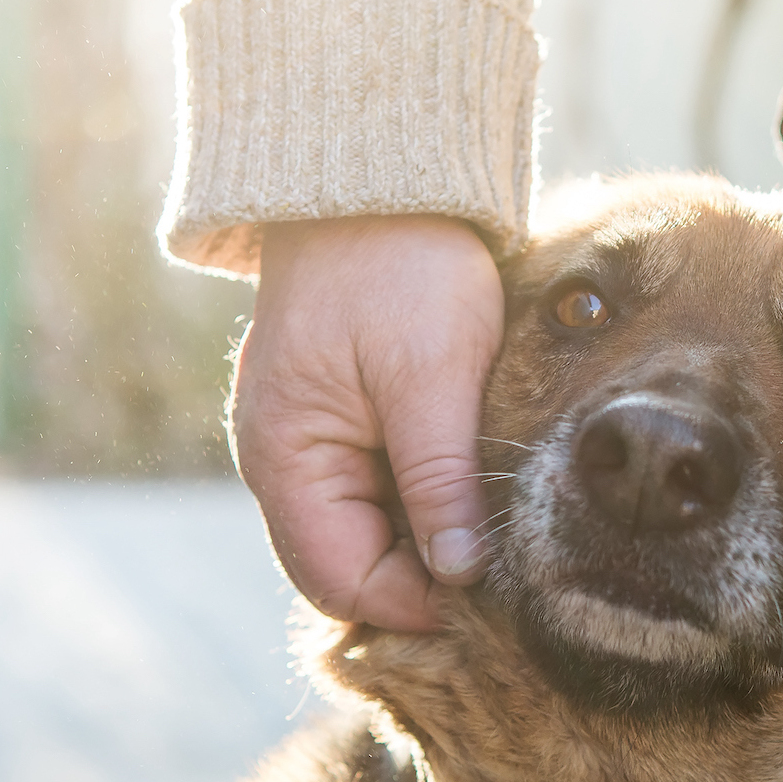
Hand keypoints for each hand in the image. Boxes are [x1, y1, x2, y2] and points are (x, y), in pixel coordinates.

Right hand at [232, 215, 504, 630]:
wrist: (379, 177)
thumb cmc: (400, 265)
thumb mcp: (430, 375)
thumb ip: (439, 479)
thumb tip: (460, 575)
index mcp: (284, 459)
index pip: (342, 581)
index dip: (415, 604)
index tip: (491, 597)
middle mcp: (279, 463)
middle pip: (348, 568)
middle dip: (420, 581)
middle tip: (503, 571)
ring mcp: (304, 443)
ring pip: (365, 534)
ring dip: (424, 542)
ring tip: (493, 529)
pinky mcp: (334, 422)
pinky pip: (373, 492)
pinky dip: (420, 503)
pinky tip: (471, 488)